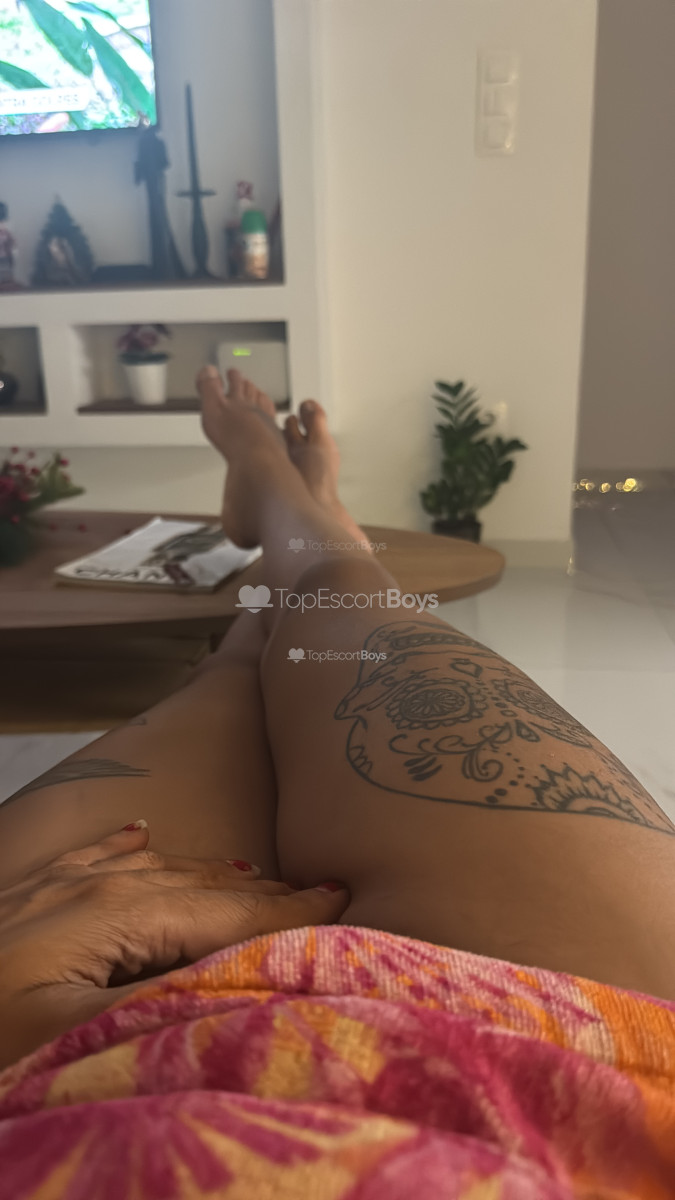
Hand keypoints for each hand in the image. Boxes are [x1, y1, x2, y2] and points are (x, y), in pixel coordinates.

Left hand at [0, 823, 348, 1068]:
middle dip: (260, 888)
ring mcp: (54, 890)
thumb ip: (157, 998)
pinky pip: (93, 861)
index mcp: (110, 915)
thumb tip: (238, 978)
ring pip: (151, 870)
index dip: (282, 907)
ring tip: (254, 871)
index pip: (218, 907)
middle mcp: (89, 888)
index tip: (340, 898)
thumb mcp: (70, 1031)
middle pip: (194, 883)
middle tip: (321, 888)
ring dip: (207, 873)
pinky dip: (130, 852)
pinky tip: (142, 838)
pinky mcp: (27, 901)